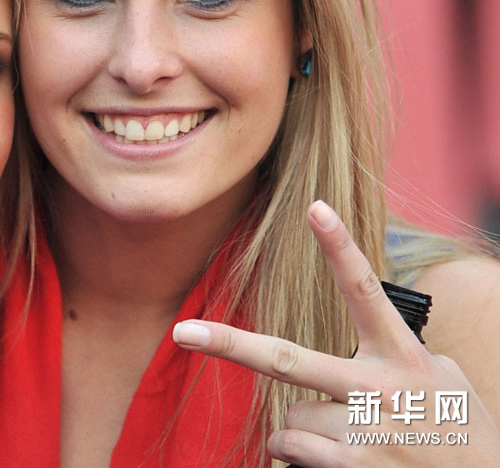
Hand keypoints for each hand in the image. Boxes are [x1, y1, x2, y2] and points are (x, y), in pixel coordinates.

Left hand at [173, 200, 499, 466]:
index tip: (315, 207)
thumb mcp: (444, 379)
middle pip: (289, 360)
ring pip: (293, 415)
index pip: (366, 290)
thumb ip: (397, 353)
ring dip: (307, 426)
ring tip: (355, 437)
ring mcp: (366, 431)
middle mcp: (380, 388)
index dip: (339, 248)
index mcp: (403, 355)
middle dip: (231, 346)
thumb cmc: (462, 432)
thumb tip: (359, 343)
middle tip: (186, 333)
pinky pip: (292, 449)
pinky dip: (298, 454)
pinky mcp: (355, 467)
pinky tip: (338, 459)